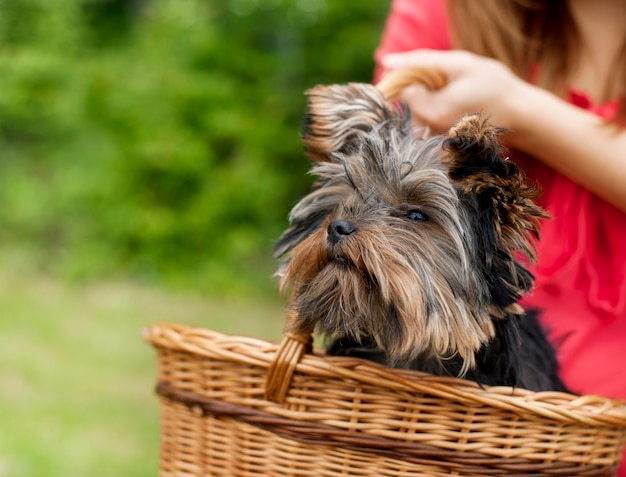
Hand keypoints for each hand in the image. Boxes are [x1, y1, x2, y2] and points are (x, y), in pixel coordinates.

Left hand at [381, 49, 528, 134]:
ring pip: (415, 112)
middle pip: (406, 102)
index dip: (412, 75)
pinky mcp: (436, 144)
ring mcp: (431, 140)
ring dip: (430, 100)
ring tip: (458, 97)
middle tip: (452, 84)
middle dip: (422, 88)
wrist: (519, 117)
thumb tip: (386, 61)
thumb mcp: (460, 64)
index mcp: (430, 111)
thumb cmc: (494, 87)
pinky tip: (457, 108)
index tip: (435, 74)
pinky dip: (435, 111)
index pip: (400, 89)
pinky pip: (425, 122)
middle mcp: (426, 131)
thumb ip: (421, 61)